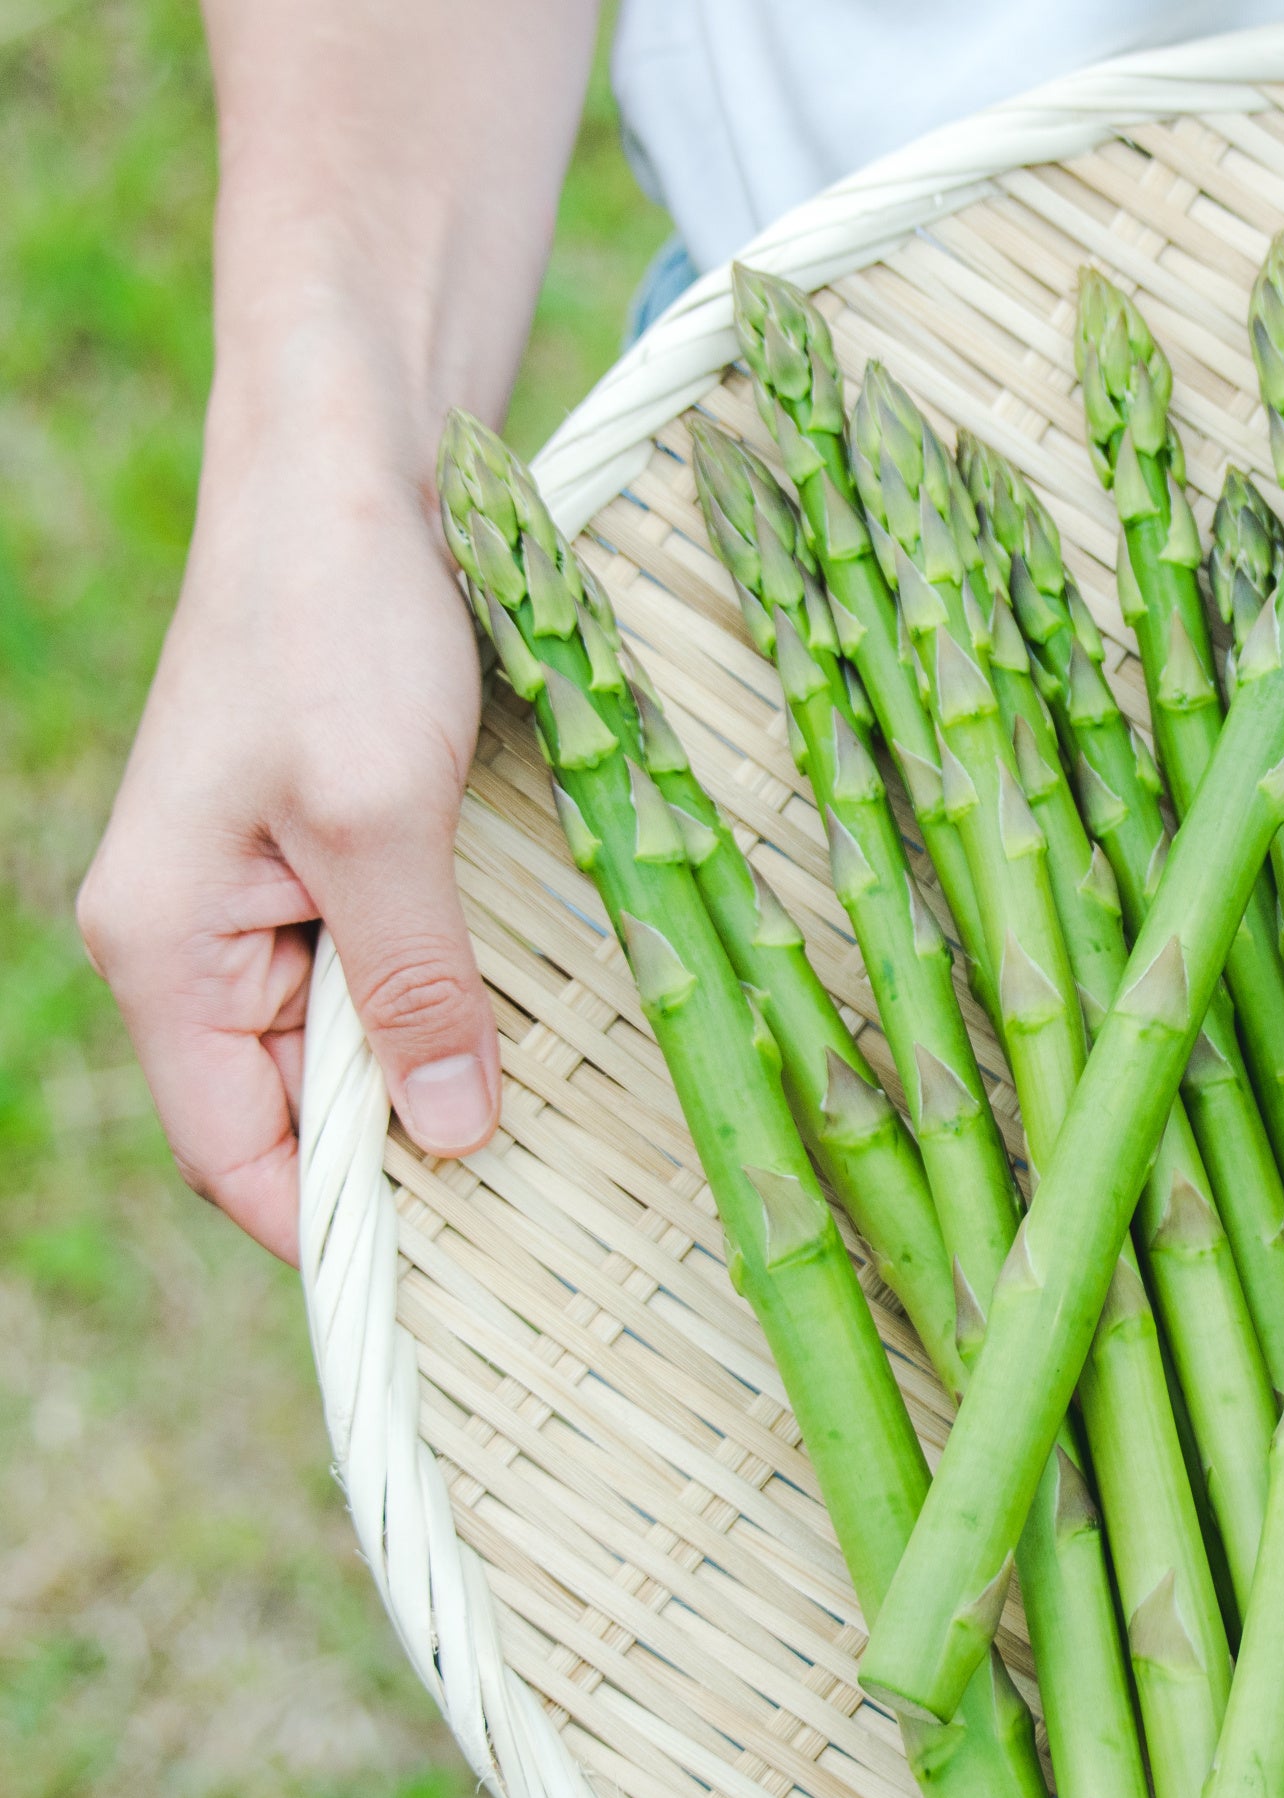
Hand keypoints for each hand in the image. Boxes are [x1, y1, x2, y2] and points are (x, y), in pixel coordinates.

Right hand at [79, 398, 493, 1262]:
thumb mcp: (382, 819)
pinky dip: (456, 1004)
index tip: (456, 1283)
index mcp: (162, 946)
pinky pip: (391, 968)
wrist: (353, 468)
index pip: (237, 1155)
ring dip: (442, 1079)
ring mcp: (271, 896)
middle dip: (406, 1159)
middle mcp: (200, 939)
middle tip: (545, 1219)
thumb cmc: (338, 624)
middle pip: (297, 1111)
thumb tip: (451, 1135)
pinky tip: (541, 1031)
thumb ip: (411, 982)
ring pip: (354, 1043)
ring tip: (560, 1141)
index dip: (338, 1229)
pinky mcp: (340, 851)